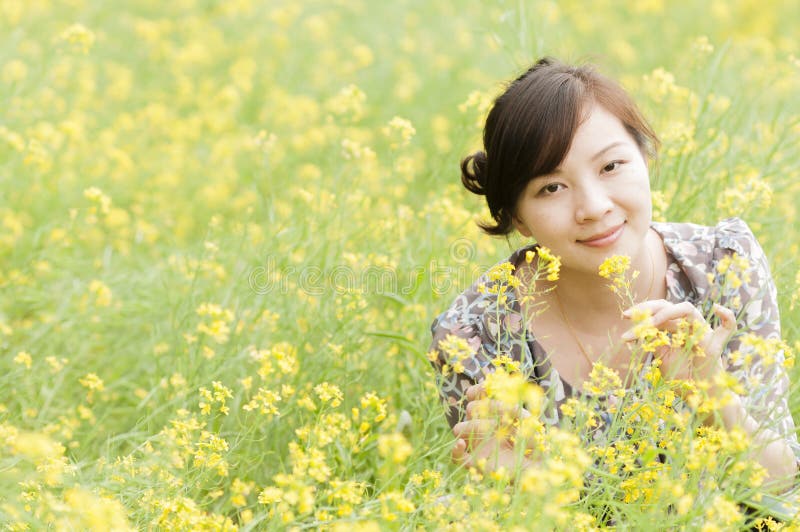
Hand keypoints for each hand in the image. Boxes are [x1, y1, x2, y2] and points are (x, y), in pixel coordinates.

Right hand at [451, 383, 534, 474]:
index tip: (481, 388)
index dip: (478, 390)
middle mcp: (482, 426)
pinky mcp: (474, 463)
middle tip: (501, 420)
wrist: (532, 472)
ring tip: (489, 431)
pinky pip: (457, 457)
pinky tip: (461, 444)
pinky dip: (456, 450)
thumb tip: (516, 411)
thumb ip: (526, 421)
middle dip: (484, 409)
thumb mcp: (534, 432)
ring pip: (461, 428)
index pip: (479, 395)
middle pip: (471, 408)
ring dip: (471, 427)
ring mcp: (476, 444)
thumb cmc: (534, 449)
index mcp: (494, 415)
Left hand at [622, 300, 736, 382]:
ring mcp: (702, 333)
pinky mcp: (715, 345)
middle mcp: (688, 326)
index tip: (624, 316)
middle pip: (668, 305)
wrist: (698, 397)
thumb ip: (654, 342)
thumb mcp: (661, 357)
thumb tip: (638, 331)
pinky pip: (729, 327)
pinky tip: (717, 309)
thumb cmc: (681, 378)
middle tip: (627, 316)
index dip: (641, 311)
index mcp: (675, 328)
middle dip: (647, 308)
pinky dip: (727, 316)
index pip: (657, 310)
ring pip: (687, 309)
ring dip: (665, 314)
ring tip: (650, 324)